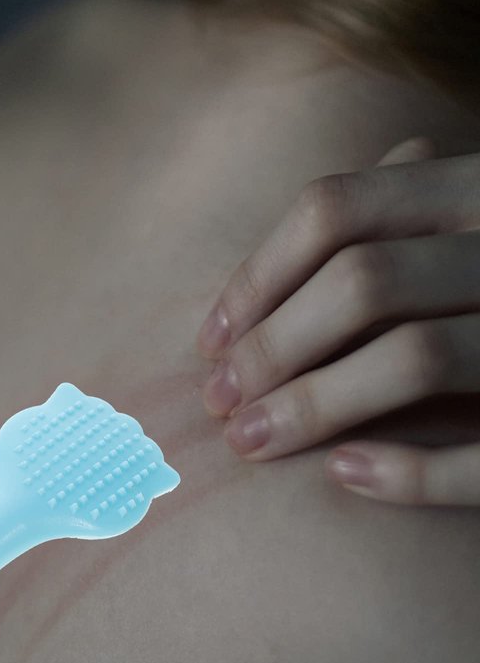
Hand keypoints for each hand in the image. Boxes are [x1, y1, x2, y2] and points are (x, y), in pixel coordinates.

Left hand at [197, 138, 479, 506]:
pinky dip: (411, 468)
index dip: (255, 276)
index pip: (334, 208)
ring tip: (250, 442)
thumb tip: (298, 233)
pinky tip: (343, 475)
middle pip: (362, 281)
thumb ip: (402, 216)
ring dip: (313, 407)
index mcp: (478, 186)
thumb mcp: (463, 224)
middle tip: (217, 403)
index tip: (209, 341)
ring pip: (416, 358)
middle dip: (271, 348)